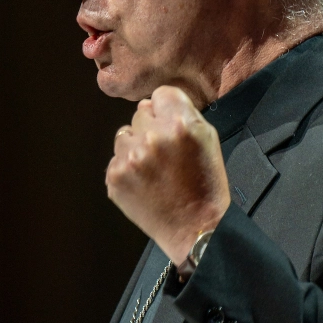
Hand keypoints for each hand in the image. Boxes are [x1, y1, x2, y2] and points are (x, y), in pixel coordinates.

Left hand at [106, 85, 230, 264]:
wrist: (195, 228)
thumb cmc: (205, 183)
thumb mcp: (208, 138)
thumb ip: (182, 113)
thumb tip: (149, 103)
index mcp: (180, 123)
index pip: (160, 94)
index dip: (167, 110)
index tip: (171, 126)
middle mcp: (153, 137)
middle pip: (140, 113)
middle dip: (151, 128)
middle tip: (166, 154)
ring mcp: (131, 158)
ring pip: (124, 134)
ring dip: (135, 147)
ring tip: (153, 169)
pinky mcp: (115, 176)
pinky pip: (116, 158)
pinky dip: (127, 168)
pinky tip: (144, 182)